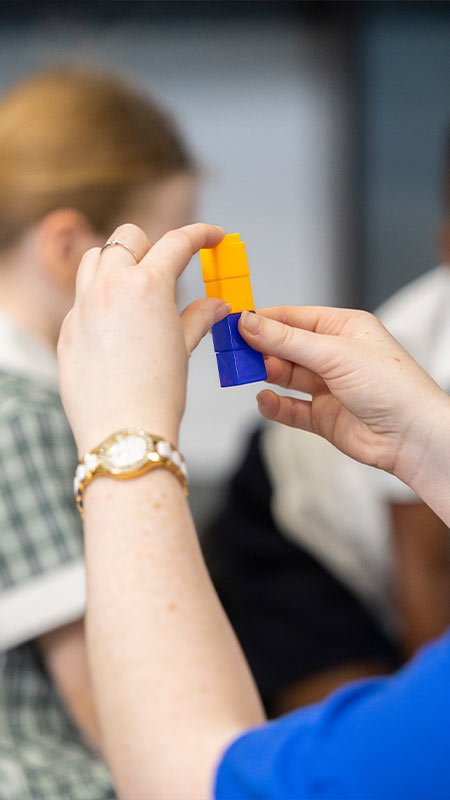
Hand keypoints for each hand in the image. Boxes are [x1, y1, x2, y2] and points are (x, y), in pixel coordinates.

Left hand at [58, 223, 228, 454]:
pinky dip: (100, 302)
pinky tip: (115, 330)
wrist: (123, 431)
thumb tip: (218, 305)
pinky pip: (81, 300)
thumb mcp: (183, 349)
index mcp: (147, 286)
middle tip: (167, 270)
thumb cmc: (157, 394)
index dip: (201, 234)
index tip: (213, 236)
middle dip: (151, 245)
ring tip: (135, 290)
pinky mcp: (67, 331)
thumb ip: (199, 318)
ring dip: (116, 263)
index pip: (177, 242)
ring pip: (94, 259)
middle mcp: (110, 287)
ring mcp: (82, 307)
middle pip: (127, 237)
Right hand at [239, 306, 449, 487]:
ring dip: (267, 374)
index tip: (235, 323)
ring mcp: (329, 387)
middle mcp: (336, 356)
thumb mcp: (333, 354)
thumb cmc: (391, 387)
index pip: (294, 318)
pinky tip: (264, 399)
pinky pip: (291, 408)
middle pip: (286, 347)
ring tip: (247, 373)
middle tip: (234, 352)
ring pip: (286, 377)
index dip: (264, 320)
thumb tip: (250, 324)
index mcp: (344, 328)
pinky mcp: (324, 417)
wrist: (412, 436)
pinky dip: (275, 405)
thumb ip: (287, 341)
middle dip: (261, 350)